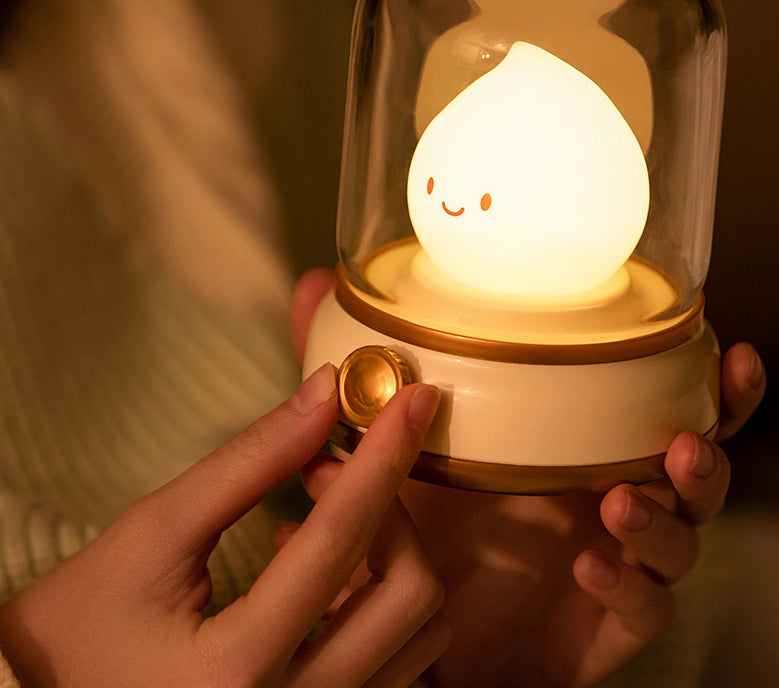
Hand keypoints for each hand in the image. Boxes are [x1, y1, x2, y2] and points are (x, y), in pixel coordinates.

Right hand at [0, 364, 448, 687]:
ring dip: (388, 552)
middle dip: (387, 507)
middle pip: (406, 593)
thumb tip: (326, 393)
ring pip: (419, 630)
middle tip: (326, 467)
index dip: (382, 457)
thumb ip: (247, 461)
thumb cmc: (84, 627)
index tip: (413, 399)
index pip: (337, 542)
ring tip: (319, 523)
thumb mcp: (152, 534)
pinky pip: (401, 660)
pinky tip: (324, 575)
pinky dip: (378, 598)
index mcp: (236, 672)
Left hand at [290, 269, 764, 687]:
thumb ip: (355, 367)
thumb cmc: (416, 521)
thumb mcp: (385, 439)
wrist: (408, 634)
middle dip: (711, 449)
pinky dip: (628, 583)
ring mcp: (615, 563)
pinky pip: (644, 608)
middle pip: (699, 471)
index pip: (666, 405)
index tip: (725, 345)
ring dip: (663, 518)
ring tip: (618, 502)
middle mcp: (611, 497)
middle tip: (687, 438)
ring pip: (684, 540)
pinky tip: (589, 562)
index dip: (711, 382)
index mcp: (581, 445)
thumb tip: (313, 286)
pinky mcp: (604, 628)